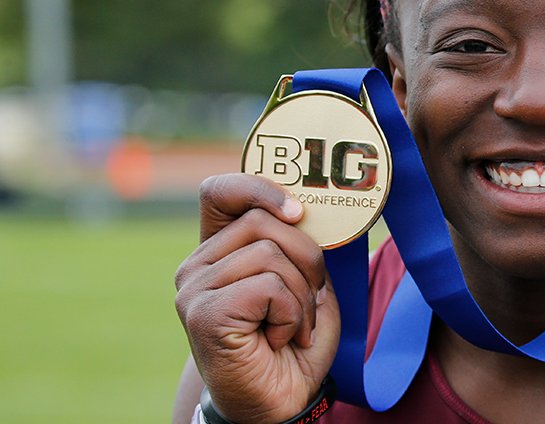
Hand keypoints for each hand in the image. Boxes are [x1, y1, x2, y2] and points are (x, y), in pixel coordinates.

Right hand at [175, 173, 339, 422]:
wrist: (280, 402)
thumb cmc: (293, 343)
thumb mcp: (305, 283)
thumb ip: (298, 245)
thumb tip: (305, 207)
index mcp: (219, 252)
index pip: (220, 192)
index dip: (258, 187)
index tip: (297, 211)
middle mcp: (197, 265)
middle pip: (263, 221)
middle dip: (306, 259)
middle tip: (306, 301)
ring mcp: (194, 289)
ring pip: (271, 253)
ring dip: (301, 295)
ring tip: (291, 326)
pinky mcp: (203, 312)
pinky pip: (269, 286)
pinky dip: (291, 314)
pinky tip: (278, 338)